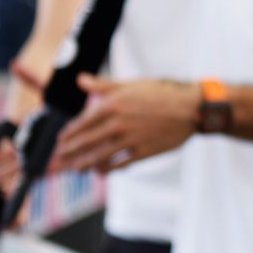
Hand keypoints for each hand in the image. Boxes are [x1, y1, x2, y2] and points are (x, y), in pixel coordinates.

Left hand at [52, 76, 197, 173]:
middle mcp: (118, 123)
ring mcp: (131, 139)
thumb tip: (81, 79)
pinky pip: (121, 163)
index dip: (69, 134)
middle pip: (87, 141)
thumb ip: (103, 85)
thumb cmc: (162, 92)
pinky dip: (109, 169)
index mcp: (113, 105)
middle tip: (60, 157)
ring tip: (76, 168)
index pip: (82, 122)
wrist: (192, 107)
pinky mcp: (144, 151)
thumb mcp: (131, 84)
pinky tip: (102, 172)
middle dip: (70, 151)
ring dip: (85, 164)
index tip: (61, 140)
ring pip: (100, 155)